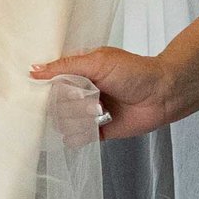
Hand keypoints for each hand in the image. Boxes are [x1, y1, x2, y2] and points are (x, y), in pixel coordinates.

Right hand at [32, 44, 178, 141]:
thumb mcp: (97, 62)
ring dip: (76, 118)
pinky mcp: (101, 129)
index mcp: (81, 71)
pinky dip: (78, 136)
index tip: (48, 88)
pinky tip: (83, 130)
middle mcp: (84, 91)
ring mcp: (91, 110)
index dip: (47, 86)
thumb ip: (65, 66)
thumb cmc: (134, 72)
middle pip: (57, 103)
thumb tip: (36, 70)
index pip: (52, 80)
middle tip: (86, 98)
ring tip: (95, 111)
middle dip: (67, 103)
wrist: (163, 93)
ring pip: (66, 121)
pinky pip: (80, 137)